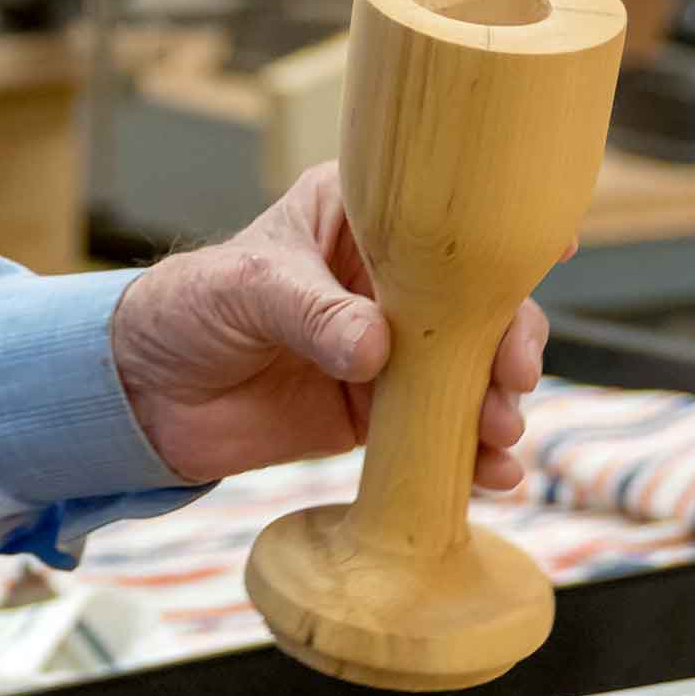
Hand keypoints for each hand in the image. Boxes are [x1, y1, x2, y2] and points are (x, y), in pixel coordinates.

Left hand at [109, 162, 551, 485]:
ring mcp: (392, 349)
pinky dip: (470, 457)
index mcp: (362, 218)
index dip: (499, 237)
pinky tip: (494, 477)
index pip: (444, 219)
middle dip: (508, 343)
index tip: (550, 253)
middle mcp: (390, 281)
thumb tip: (375, 348)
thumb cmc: (186, 308)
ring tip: (500, 436)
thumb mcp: (246, 289)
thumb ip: (311, 313)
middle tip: (513, 379)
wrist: (144, 395)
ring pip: (470, 373)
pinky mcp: (379, 412)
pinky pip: (440, 432)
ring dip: (497, 405)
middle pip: (476, 305)